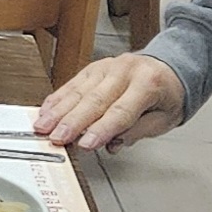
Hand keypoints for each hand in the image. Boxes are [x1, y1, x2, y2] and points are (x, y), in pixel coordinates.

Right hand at [35, 52, 186, 150]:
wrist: (169, 69)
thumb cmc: (167, 96)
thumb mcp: (164, 119)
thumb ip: (137, 131)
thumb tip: (112, 143)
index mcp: (148, 83)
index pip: (121, 111)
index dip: (101, 129)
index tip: (85, 144)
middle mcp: (125, 71)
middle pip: (95, 100)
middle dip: (73, 121)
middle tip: (57, 138)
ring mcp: (107, 67)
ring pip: (79, 91)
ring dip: (58, 111)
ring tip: (43, 127)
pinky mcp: (93, 68)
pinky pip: (72, 84)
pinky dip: (57, 98)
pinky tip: (46, 110)